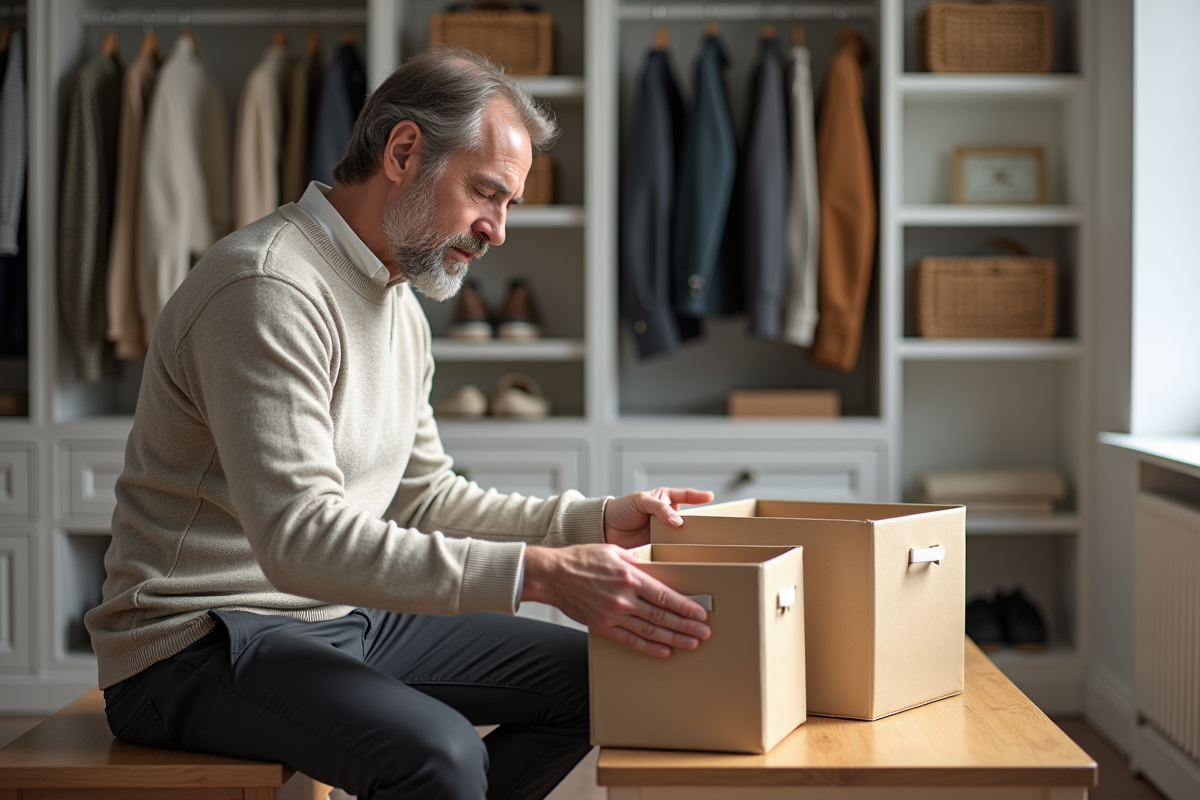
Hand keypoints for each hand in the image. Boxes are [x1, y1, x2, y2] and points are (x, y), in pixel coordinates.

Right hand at [521, 544, 711, 657]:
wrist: (552, 576)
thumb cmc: (582, 559)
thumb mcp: (613, 550)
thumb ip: (637, 561)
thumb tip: (657, 568)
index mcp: (628, 576)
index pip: (664, 595)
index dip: (685, 607)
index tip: (700, 613)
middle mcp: (623, 598)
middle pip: (661, 615)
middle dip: (686, 626)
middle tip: (704, 633)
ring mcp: (612, 614)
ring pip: (650, 630)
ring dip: (673, 638)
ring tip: (691, 643)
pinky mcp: (603, 626)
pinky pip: (630, 640)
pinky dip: (649, 647)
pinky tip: (664, 651)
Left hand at [603, 487, 714, 549]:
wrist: (604, 528)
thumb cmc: (621, 509)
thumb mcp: (641, 501)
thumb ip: (659, 509)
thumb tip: (678, 521)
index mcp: (665, 500)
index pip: (685, 496)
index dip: (698, 496)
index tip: (710, 497)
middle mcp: (667, 517)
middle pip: (688, 520)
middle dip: (697, 526)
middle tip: (708, 531)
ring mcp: (663, 533)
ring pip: (681, 537)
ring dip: (688, 542)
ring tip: (700, 548)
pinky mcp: (658, 549)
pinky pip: (670, 551)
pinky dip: (676, 555)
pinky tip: (682, 559)